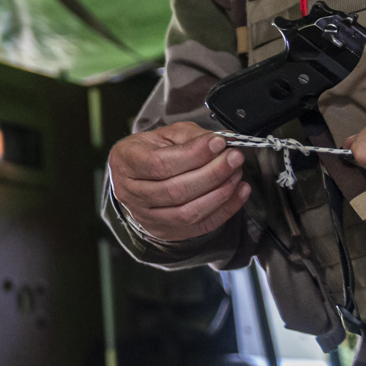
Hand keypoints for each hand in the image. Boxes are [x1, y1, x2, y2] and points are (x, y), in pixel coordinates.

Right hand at [107, 122, 248, 241]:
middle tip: (234, 158)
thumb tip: (224, 140)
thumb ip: (193, 136)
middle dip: (212, 173)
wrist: (139, 177)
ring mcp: (146, 216)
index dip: (194, 155)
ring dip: (220, 193)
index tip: (219, 143)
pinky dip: (226, 209)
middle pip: (175, 190)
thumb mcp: (165, 135)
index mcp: (126, 161)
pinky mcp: (166, 230)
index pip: (160, 164)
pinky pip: (201, 225)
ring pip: (188, 212)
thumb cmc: (152, 151)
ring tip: (236, 173)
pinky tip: (239, 191)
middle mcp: (130, 192)